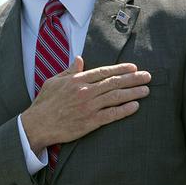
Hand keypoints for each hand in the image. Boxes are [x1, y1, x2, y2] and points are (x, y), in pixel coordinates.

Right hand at [21, 57, 150, 153]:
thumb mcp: (53, 82)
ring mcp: (88, 107)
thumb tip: (78, 59)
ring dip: (133, 93)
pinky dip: (124, 110)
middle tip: (148, 76)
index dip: (120, 69)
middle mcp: (84, 91)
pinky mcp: (90, 122)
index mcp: (76, 80)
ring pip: (116, 97)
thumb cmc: (44, 103)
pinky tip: (135, 106)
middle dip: (133, 79)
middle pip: (114, 83)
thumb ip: (68, 71)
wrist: (37, 125)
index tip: (133, 67)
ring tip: (146, 90)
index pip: (103, 72)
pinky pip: (112, 114)